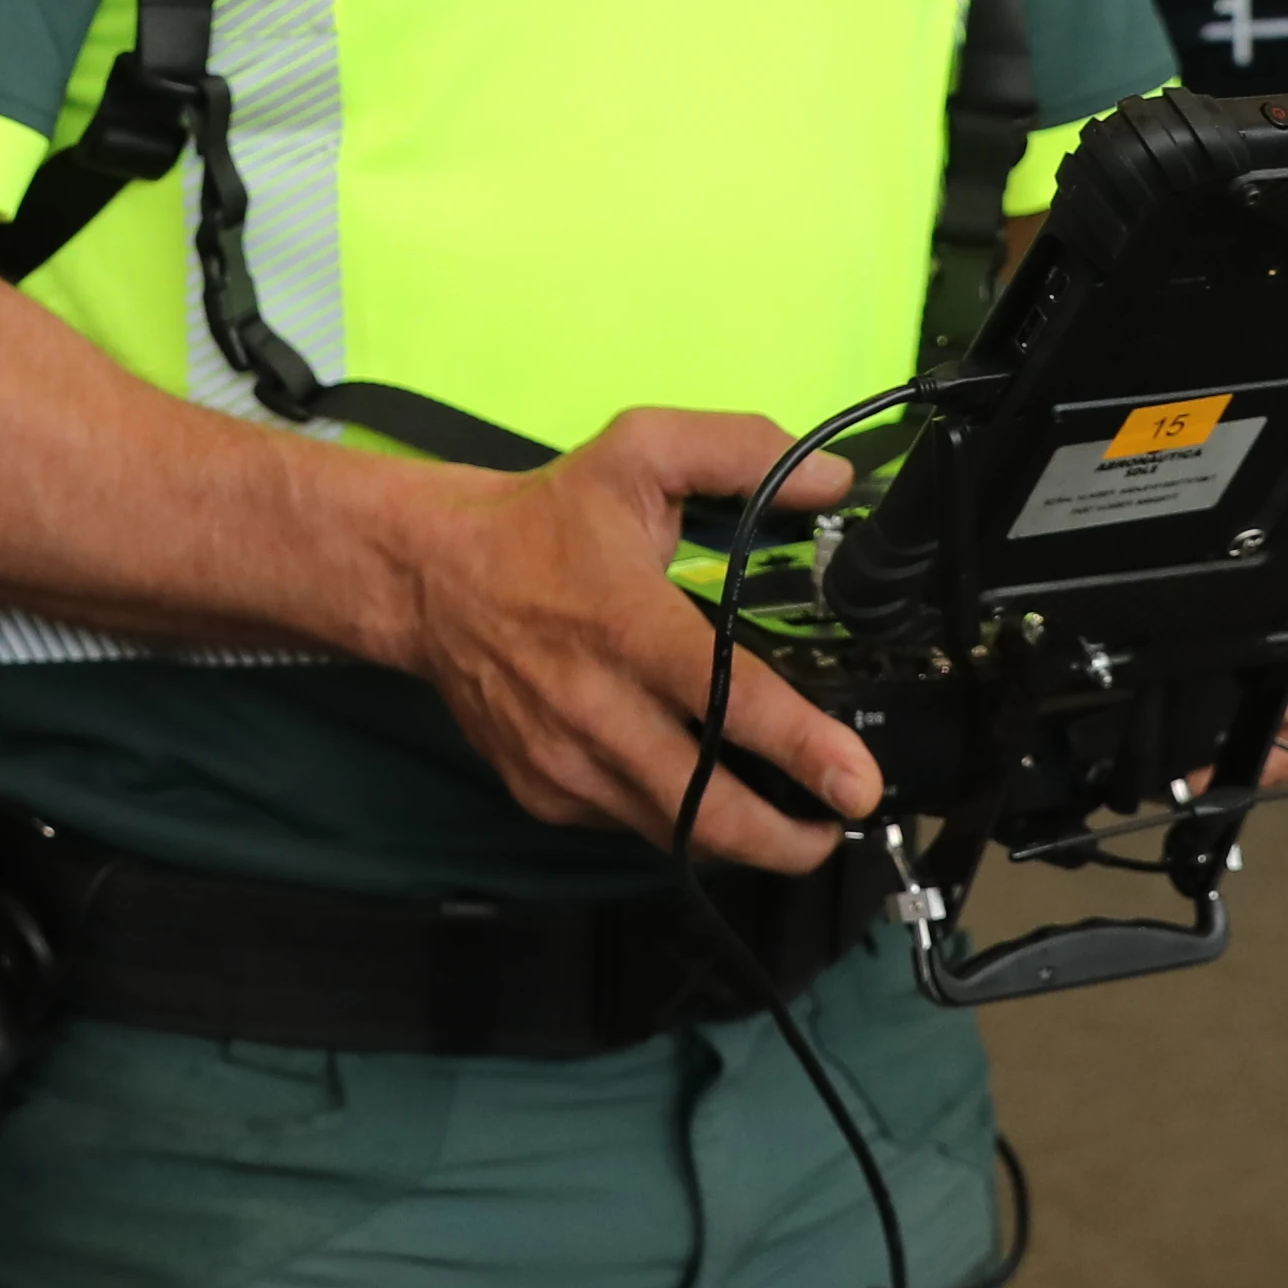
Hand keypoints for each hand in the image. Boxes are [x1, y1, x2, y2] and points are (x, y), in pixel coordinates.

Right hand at [377, 408, 870, 872]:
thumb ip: (741, 448)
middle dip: (787, 837)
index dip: (803, 749)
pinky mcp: (542, 792)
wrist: (428, 577)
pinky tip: (706, 794)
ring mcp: (565, 761)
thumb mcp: (640, 450)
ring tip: (793, 822)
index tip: (860, 784)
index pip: (729, 699)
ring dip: (741, 839)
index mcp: (629, 624)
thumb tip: (833, 481)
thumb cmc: (545, 519)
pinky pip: (627, 824)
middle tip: (840, 825)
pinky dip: (675, 820)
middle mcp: (597, 708)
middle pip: (706, 807)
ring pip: (671, 831)